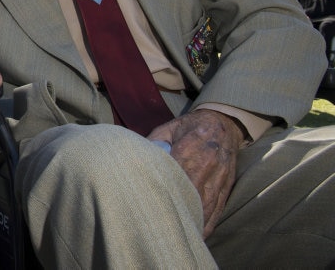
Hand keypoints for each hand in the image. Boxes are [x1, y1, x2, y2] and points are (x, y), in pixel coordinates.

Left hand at [146, 109, 241, 237]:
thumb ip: (153, 144)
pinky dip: (207, 224)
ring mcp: (218, 179)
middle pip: (189, 194)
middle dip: (175, 210)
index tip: (147, 202)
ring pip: (204, 207)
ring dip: (192, 222)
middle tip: (158, 225)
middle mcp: (206, 166)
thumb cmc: (189, 127)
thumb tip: (133, 159)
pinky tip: (196, 235)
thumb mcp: (167, 129)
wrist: (223, 123)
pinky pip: (217, 210)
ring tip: (176, 235)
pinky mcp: (226, 188)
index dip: (161, 189)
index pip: (173, 174)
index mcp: (189, 148)